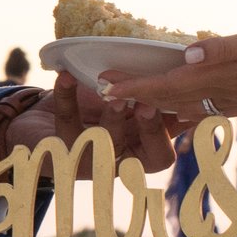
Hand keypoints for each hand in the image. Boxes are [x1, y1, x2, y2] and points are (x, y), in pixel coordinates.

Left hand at [5, 72, 183, 174]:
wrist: (40, 122)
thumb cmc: (91, 111)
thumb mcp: (125, 108)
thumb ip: (155, 102)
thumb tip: (196, 81)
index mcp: (140, 152)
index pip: (166, 152)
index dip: (174, 132)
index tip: (181, 104)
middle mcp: (119, 161)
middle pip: (147, 156)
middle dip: (151, 129)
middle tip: (149, 103)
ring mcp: (90, 159)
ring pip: (107, 144)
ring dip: (111, 117)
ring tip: (111, 91)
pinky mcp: (59, 149)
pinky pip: (66, 122)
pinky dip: (67, 96)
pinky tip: (66, 76)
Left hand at [98, 18, 236, 115]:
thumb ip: (225, 48)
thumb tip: (186, 55)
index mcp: (226, 77)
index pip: (169, 86)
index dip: (136, 87)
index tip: (105, 87)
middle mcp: (227, 93)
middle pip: (172, 100)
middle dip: (138, 98)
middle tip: (104, 93)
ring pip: (187, 106)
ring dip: (158, 103)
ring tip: (133, 98)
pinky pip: (206, 105)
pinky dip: (184, 104)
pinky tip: (179, 104)